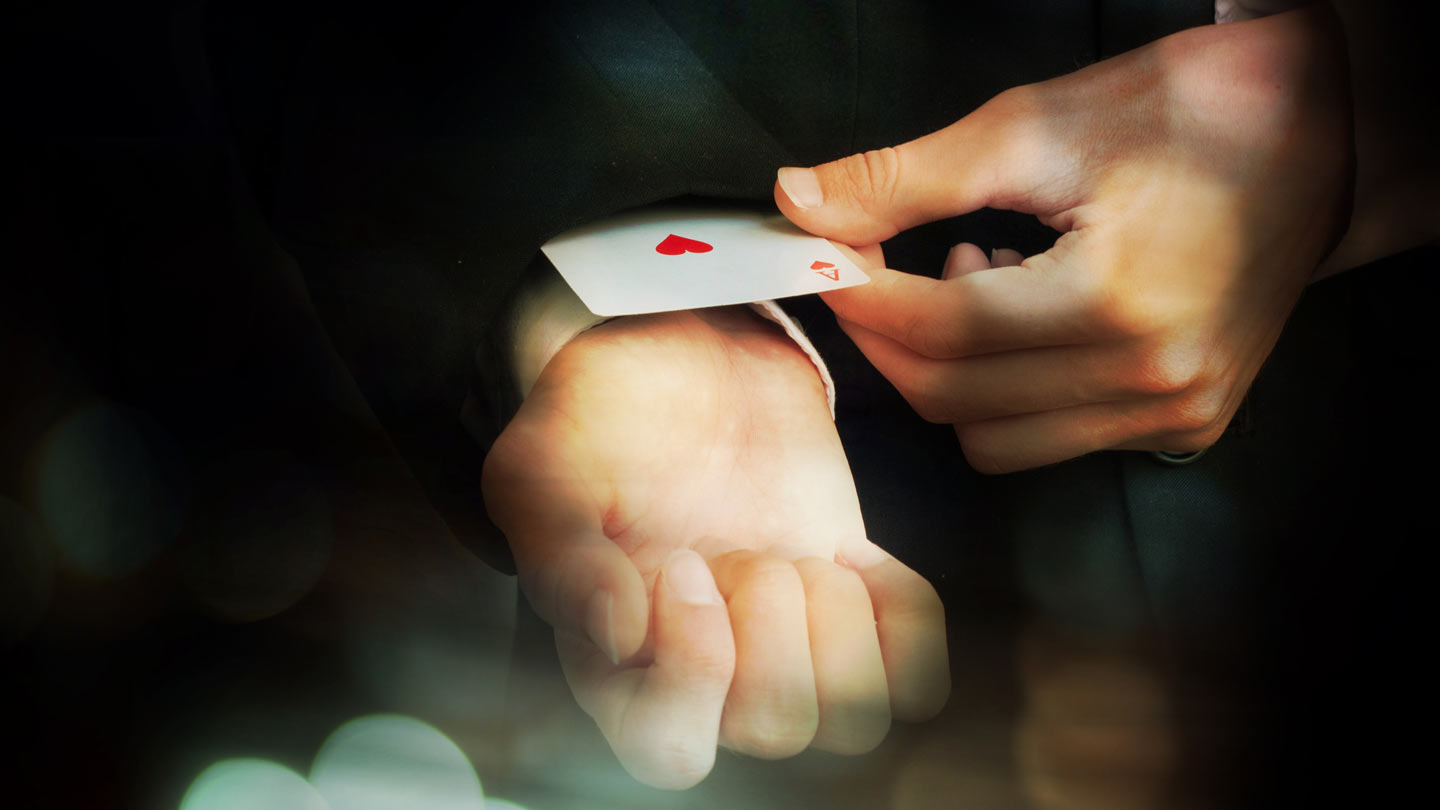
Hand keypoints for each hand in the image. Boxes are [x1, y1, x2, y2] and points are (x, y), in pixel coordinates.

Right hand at [482, 306, 947, 788]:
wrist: (678, 346)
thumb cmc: (599, 416)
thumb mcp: (545, 469)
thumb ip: (563, 556)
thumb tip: (619, 634)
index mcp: (618, 665)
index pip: (672, 755)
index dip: (694, 672)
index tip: (680, 563)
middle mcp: (708, 676)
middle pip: (779, 730)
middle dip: (772, 625)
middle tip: (739, 547)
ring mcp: (789, 645)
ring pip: (856, 722)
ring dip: (838, 626)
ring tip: (797, 556)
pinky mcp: (854, 603)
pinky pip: (918, 676)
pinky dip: (903, 615)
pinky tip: (853, 557)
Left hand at [775, 6, 1352, 471]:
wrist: (1321, 135)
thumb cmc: (1190, 113)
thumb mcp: (1035, 125)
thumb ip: (905, 176)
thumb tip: (800, 201)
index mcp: (1116, 300)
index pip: (938, 330)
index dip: (861, 296)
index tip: (825, 259)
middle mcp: (1150, 378)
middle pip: (951, 399)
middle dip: (887, 337)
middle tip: (874, 270)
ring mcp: (1173, 411)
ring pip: (991, 439)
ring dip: (948, 372)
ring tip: (978, 282)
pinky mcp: (1184, 422)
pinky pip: (1049, 439)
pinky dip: (1006, 391)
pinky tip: (1027, 313)